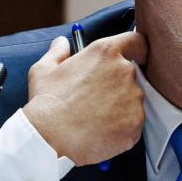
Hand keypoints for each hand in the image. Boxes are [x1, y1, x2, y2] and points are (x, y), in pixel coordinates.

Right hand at [24, 31, 147, 165]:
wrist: (50, 138)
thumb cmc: (46, 103)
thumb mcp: (44, 70)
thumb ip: (58, 52)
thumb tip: (62, 43)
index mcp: (106, 53)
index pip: (136, 42)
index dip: (137, 50)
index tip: (135, 57)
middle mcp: (124, 71)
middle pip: (131, 75)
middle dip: (118, 85)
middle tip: (97, 99)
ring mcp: (133, 98)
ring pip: (132, 101)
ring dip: (120, 107)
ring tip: (94, 118)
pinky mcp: (135, 123)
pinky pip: (133, 123)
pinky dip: (121, 128)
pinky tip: (101, 132)